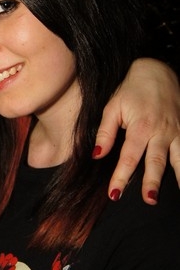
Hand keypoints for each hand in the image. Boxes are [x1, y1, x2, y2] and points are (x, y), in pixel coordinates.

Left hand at [95, 59, 179, 201]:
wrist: (158, 70)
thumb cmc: (132, 89)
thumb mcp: (113, 106)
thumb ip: (105, 132)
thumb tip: (97, 155)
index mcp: (141, 127)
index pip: (128, 157)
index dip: (121, 177)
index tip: (114, 194)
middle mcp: (161, 131)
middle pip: (156, 161)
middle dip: (152, 182)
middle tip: (149, 200)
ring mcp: (177, 130)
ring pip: (179, 158)